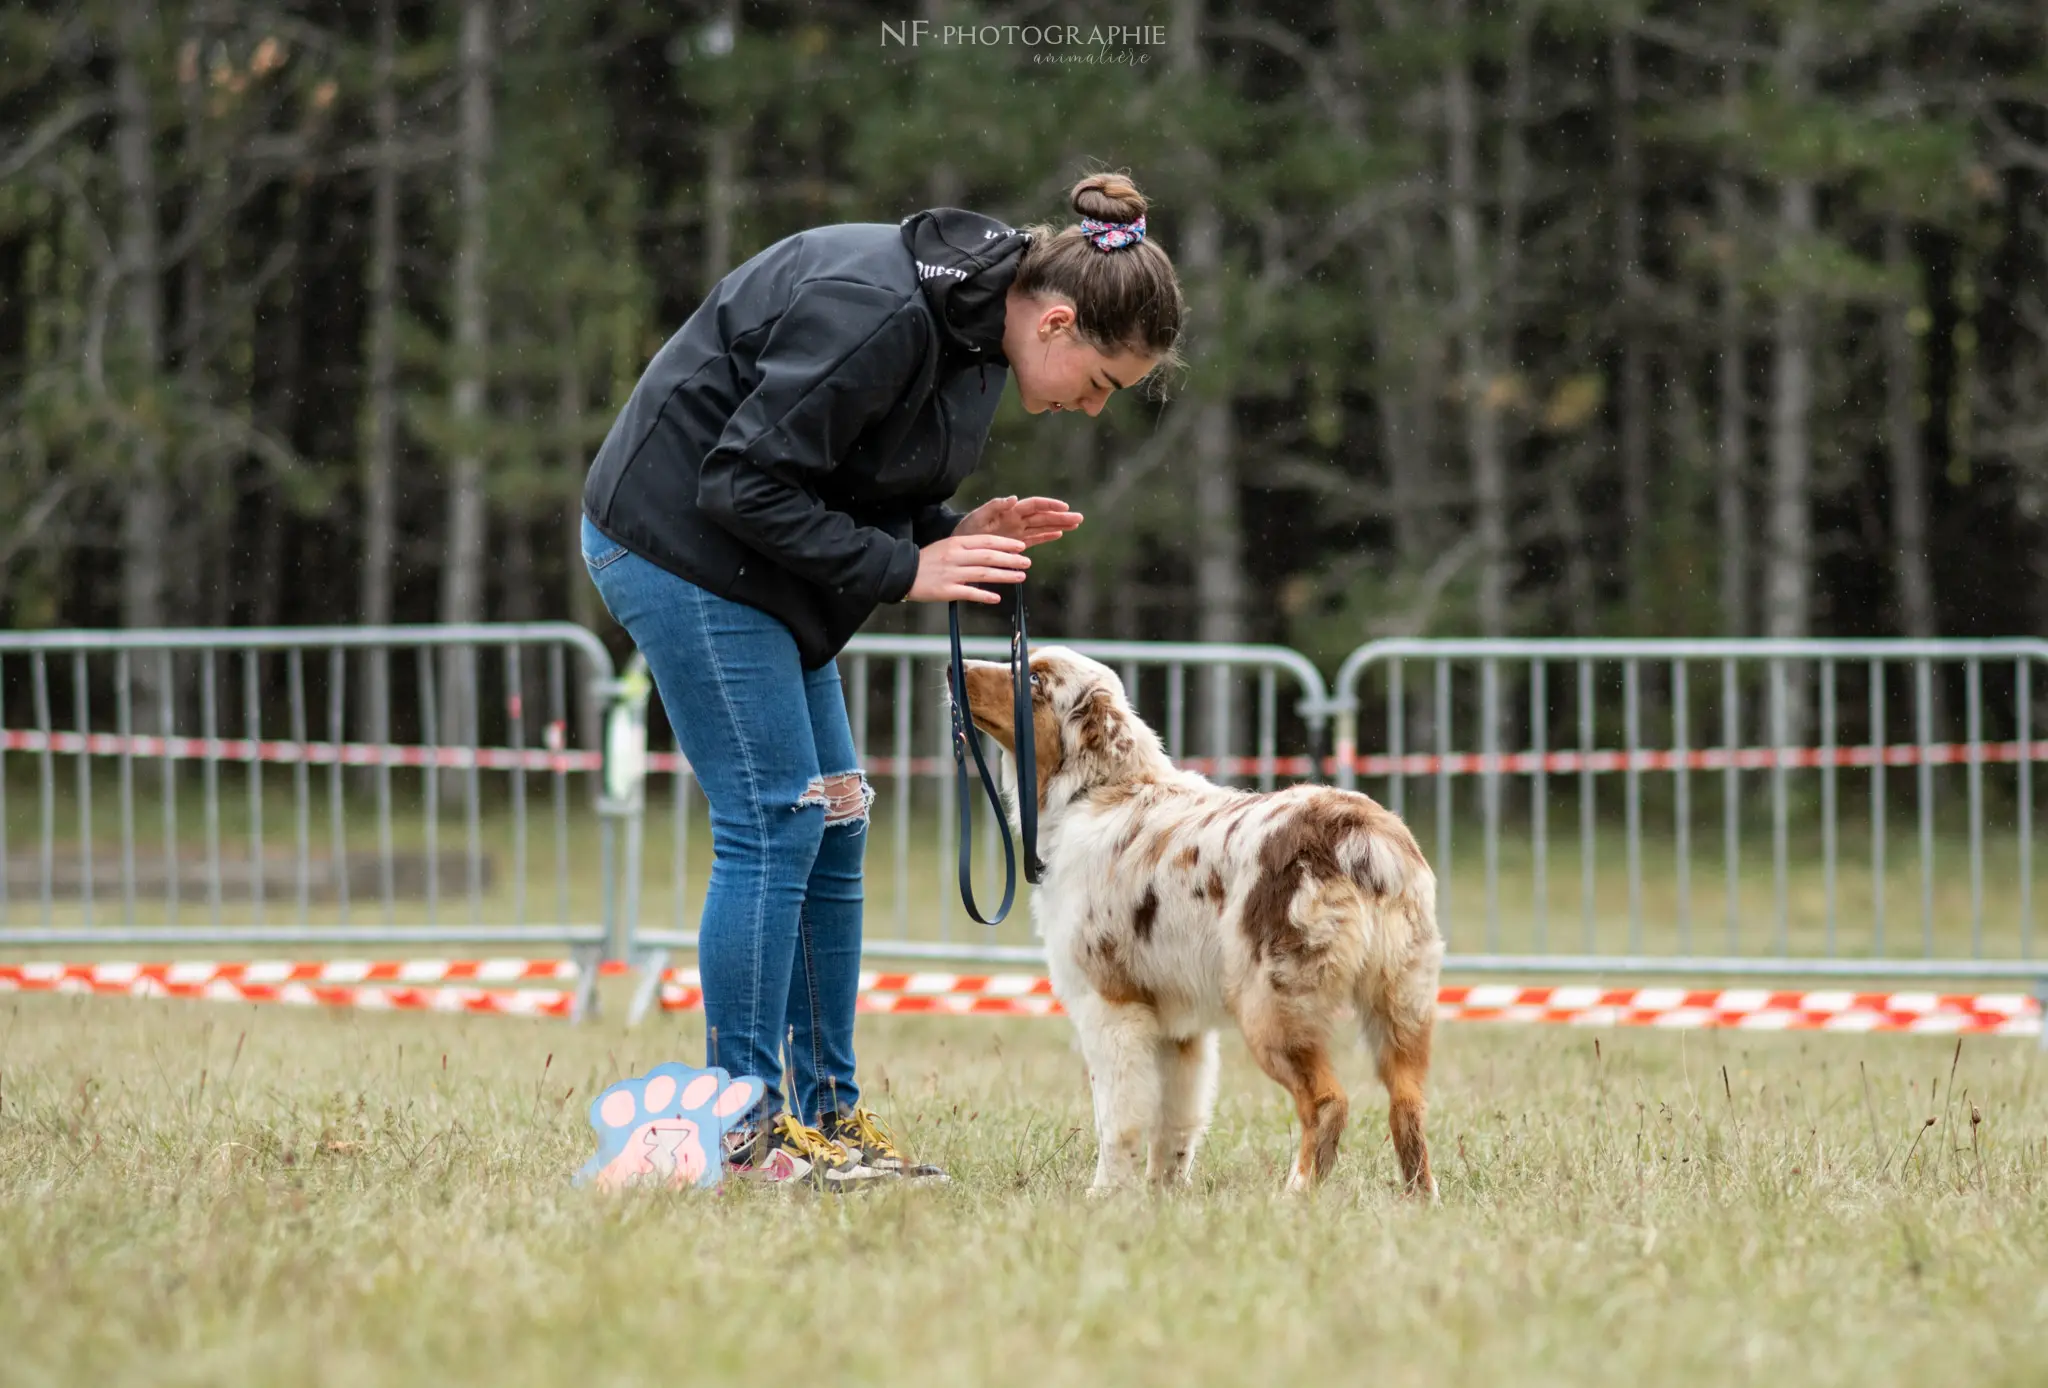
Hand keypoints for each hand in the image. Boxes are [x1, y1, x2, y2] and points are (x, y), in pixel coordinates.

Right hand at [907, 532, 1030, 603]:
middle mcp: (956, 556)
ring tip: (1020, 577)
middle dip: (1010, 559)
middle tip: (1027, 562)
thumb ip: (967, 548)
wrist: (901, 572)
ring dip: (1004, 575)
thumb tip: (990, 552)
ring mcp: (951, 573)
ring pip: (983, 574)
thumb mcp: (946, 546)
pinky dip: (984, 596)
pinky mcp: (946, 590)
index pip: (986, 540)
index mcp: (956, 542)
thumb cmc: (927, 560)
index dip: (1006, 543)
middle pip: (989, 556)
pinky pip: (969, 593)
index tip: (1021, 546)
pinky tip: (997, 598)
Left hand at [954, 495, 1083, 547]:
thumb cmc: (967, 528)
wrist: (959, 542)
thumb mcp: (978, 517)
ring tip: (1075, 525)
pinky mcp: (1015, 542)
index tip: (1065, 507)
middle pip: (1043, 516)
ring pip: (1043, 526)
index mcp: (1010, 511)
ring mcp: (1018, 531)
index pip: (1034, 505)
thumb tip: (1013, 498)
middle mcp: (1017, 519)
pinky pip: (1034, 538)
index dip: (1050, 504)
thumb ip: (995, 506)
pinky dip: (1046, 536)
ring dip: (1058, 525)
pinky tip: (1059, 534)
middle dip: (1061, 516)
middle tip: (1079, 518)